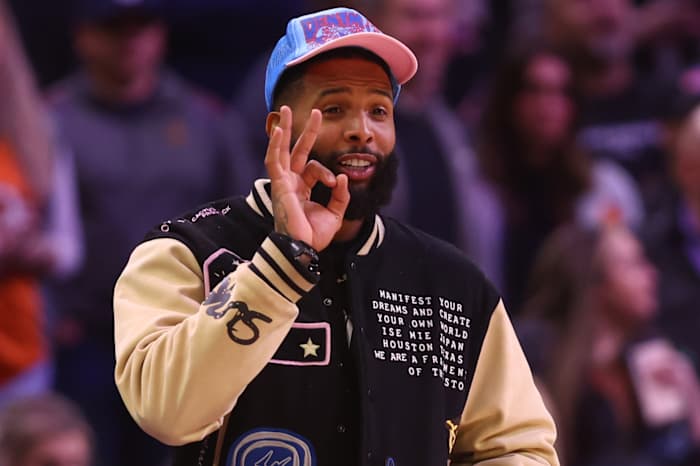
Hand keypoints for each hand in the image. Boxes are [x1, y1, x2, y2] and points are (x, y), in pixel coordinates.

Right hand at [264, 105, 349, 250]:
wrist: (304, 248)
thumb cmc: (315, 236)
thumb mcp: (335, 213)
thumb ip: (340, 194)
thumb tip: (342, 175)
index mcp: (302, 189)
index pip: (314, 168)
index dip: (327, 173)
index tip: (335, 183)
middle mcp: (291, 183)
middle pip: (296, 151)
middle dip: (305, 131)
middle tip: (316, 112)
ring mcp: (283, 183)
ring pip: (281, 150)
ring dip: (284, 130)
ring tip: (286, 110)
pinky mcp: (278, 185)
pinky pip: (274, 161)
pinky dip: (275, 145)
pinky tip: (277, 130)